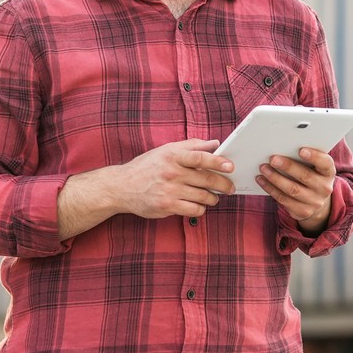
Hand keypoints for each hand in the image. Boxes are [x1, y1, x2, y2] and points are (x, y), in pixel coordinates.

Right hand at [114, 139, 236, 219]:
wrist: (122, 187)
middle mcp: (171, 173)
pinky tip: (199, 205)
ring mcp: (169, 190)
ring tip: (213, 197)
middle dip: (224, 185)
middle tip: (230, 188)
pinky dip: (200, 209)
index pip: (200, 158)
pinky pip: (194, 209)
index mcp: (172, 156)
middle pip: (206, 179)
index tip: (230, 166)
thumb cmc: (146, 167)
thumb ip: (191, 146)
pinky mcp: (167, 206)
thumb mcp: (166, 150)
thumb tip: (215, 143)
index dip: (218, 162)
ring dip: (212, 198)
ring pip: (203, 196)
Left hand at [258, 146, 336, 233]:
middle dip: (288, 167)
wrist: (315, 201)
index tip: (301, 150)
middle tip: (273, 159)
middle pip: (305, 176)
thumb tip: (283, 147)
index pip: (325, 163)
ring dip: (275, 178)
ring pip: (292, 189)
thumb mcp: (314, 167)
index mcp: (328, 173)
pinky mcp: (302, 211)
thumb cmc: (311, 176)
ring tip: (264, 168)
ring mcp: (314, 202)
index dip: (314, 157)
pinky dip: (270, 188)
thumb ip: (305, 159)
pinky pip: (283, 199)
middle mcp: (324, 188)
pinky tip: (262, 180)